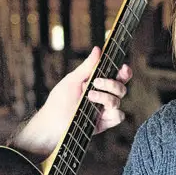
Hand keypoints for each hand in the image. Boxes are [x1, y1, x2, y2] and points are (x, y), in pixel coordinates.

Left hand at [11, 47, 131, 156]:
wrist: (52, 125)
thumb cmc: (59, 102)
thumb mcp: (72, 80)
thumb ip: (87, 66)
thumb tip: (98, 49)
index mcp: (97, 84)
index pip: (116, 76)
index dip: (124, 72)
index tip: (123, 67)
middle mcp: (103, 96)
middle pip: (121, 87)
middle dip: (112, 84)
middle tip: (96, 82)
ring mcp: (104, 110)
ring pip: (118, 101)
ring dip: (106, 97)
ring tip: (89, 97)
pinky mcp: (104, 123)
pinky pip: (118, 117)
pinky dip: (113, 113)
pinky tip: (100, 111)